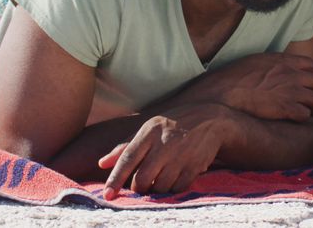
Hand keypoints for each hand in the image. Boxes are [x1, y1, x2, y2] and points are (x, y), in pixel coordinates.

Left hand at [98, 104, 229, 196]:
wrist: (210, 118)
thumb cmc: (172, 124)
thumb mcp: (148, 128)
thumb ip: (125, 146)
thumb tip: (101, 163)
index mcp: (150, 131)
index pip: (128, 158)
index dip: (115, 178)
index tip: (107, 194)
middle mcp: (165, 144)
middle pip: (142, 179)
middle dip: (137, 188)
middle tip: (140, 185)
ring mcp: (181, 156)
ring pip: (160, 187)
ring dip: (155, 189)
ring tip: (158, 179)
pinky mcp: (195, 166)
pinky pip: (177, 188)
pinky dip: (172, 189)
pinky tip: (173, 178)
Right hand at [189, 53, 312, 120]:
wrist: (221, 94)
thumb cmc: (230, 79)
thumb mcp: (253, 62)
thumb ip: (269, 63)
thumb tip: (273, 67)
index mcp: (282, 60)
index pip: (311, 65)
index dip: (311, 75)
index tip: (305, 84)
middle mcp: (290, 74)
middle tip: (309, 101)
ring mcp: (290, 91)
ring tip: (306, 112)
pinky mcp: (286, 108)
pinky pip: (306, 114)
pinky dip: (302, 118)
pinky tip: (293, 119)